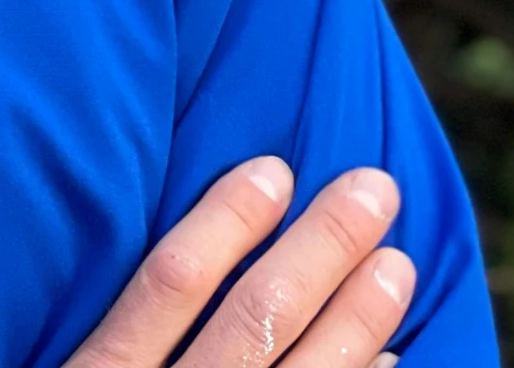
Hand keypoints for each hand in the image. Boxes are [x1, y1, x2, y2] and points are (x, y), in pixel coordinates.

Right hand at [65, 157, 413, 367]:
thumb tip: (182, 258)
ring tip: (397, 264)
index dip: (224, 221)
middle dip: (321, 250)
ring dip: (358, 321)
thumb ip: (116, 335)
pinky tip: (391, 364)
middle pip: (253, 323)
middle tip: (374, 188)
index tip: (274, 166)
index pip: (170, 284)